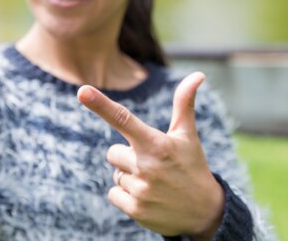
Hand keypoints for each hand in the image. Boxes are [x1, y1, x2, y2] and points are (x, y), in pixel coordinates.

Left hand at [77, 72, 223, 239]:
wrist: (205, 212)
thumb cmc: (191, 166)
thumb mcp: (187, 135)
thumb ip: (184, 103)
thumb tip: (198, 74)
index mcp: (156, 143)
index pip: (123, 118)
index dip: (100, 104)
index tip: (82, 91)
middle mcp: (147, 165)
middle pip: (113, 152)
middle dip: (127, 157)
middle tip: (152, 165)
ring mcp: (141, 189)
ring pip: (115, 174)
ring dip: (129, 177)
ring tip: (154, 183)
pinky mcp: (136, 210)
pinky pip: (113, 193)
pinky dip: (125, 195)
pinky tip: (147, 197)